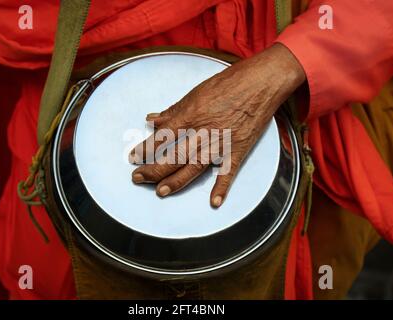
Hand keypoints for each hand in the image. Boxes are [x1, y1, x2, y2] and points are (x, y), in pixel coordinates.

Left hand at [129, 44, 305, 206]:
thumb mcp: (195, 93)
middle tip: (137, 178)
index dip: (144, 149)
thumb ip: (173, 110)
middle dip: (153, 170)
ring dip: (175, 182)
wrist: (260, 83)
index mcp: (189, 117)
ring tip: (160, 192)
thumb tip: (152, 119)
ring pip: (193, 168)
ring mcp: (220, 144)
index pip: (160, 138)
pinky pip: (228, 172)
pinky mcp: (237, 150)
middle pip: (172, 157)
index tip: (132, 157)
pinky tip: (214, 202)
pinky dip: (222, 188)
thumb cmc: (228, 84)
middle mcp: (201, 133)